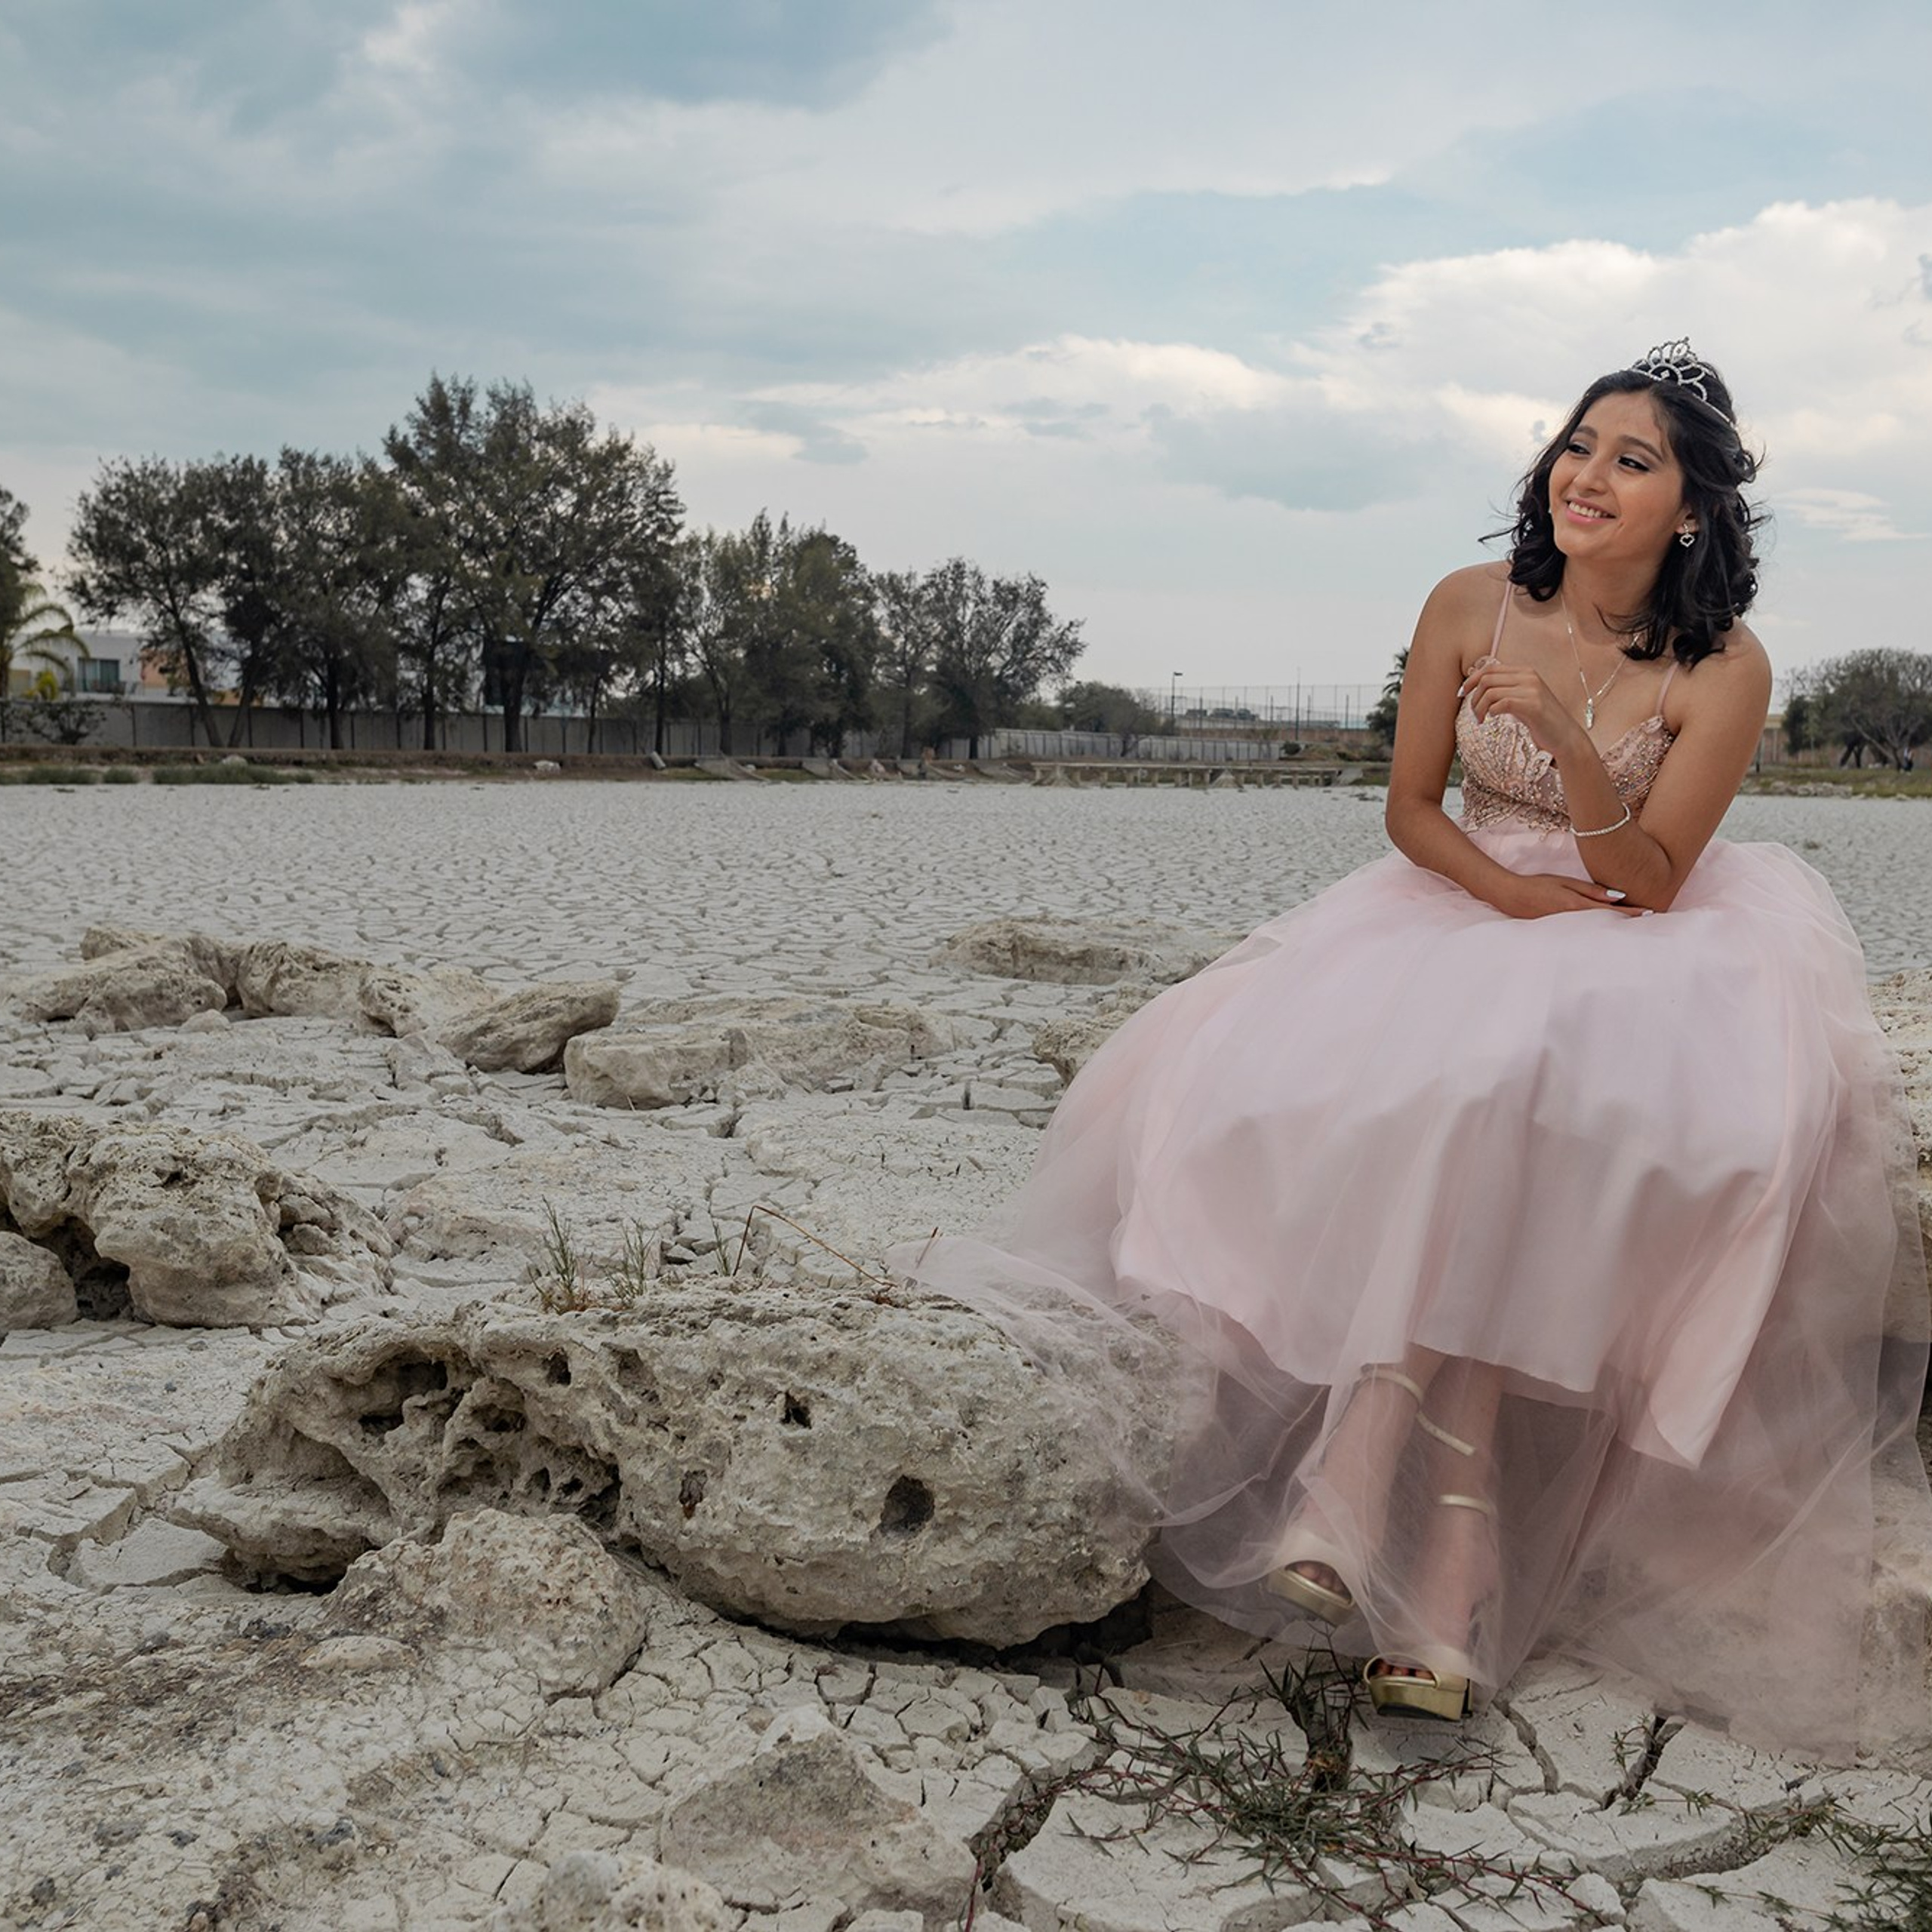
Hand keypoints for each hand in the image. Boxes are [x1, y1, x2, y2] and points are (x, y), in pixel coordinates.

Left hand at [1460, 658, 1587, 759]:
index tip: (1462, 693)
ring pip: (1490, 692)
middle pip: (1487, 678)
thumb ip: (1505, 689)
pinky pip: (1501, 703)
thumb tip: (1477, 684)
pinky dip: (1490, 712)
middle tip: (1475, 713)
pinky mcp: (1533, 705)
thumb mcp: (1522, 699)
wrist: (1565, 736)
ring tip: (1481, 720)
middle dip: (1474, 697)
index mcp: (1525, 671)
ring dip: (1479, 708)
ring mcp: (1532, 689)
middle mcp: (1529, 676)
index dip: (1471, 680)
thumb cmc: (1540, 720)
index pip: (1489, 668)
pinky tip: (1490, 719)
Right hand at [1497, 873, 1644, 919]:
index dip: (1632, 912)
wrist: (1511, 896)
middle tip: (1649, 919)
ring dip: (1615, 925)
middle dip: (1628, 921)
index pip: (1612, 911)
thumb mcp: (1566, 883)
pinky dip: (1600, 927)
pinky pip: (1586, 929)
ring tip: (1634, 924)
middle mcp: (1575, 920)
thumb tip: (1619, 896)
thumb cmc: (1538, 885)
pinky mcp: (1562, 929)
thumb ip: (1591, 891)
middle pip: (1608, 922)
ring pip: (1599, 927)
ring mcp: (1568, 927)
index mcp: (1578, 907)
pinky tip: (1607, 927)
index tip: (1651, 913)